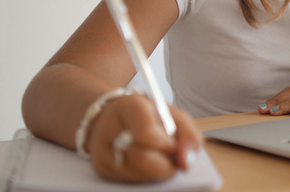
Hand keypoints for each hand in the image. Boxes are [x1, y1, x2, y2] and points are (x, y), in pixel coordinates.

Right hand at [85, 94, 202, 182]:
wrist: (114, 116)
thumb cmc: (150, 116)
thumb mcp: (174, 116)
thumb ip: (189, 135)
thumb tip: (187, 163)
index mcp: (129, 107)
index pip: (147, 135)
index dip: (167, 146)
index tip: (176, 147)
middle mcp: (110, 129)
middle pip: (141, 160)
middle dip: (165, 165)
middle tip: (174, 161)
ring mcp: (101, 151)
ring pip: (136, 174)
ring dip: (156, 172)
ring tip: (160, 158)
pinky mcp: (100, 168)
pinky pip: (129, 181)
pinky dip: (145, 176)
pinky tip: (148, 165)